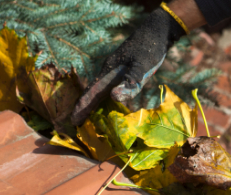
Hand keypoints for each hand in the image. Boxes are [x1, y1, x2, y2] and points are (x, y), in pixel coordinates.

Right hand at [71, 7, 185, 125]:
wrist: (155, 33)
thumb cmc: (149, 49)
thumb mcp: (142, 65)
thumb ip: (130, 81)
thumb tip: (114, 97)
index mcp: (109, 72)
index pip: (92, 92)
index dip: (83, 107)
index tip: (74, 121)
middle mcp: (108, 72)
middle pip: (93, 93)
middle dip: (85, 108)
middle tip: (76, 124)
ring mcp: (114, 72)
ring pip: (100, 91)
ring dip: (94, 105)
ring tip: (87, 119)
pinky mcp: (122, 72)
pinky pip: (109, 89)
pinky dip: (105, 100)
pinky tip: (108, 106)